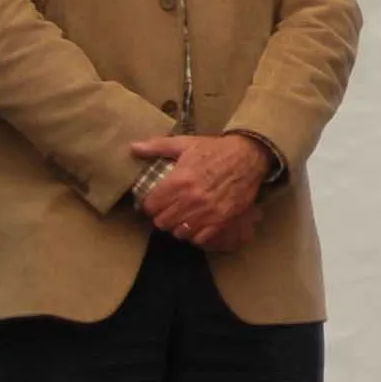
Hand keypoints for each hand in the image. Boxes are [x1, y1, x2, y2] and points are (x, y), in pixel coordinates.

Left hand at [131, 133, 270, 250]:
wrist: (248, 156)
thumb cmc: (215, 150)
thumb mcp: (185, 143)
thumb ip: (157, 146)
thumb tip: (133, 147)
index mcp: (179, 181)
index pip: (151, 206)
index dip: (150, 205)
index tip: (153, 202)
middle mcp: (191, 199)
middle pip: (162, 222)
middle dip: (162, 216)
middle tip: (167, 210)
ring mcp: (207, 212)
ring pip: (179, 232)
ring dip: (178, 226)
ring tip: (181, 218)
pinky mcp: (222, 220)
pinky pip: (199, 238)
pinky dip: (195, 234)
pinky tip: (196, 225)